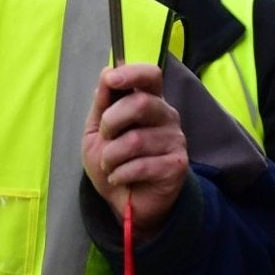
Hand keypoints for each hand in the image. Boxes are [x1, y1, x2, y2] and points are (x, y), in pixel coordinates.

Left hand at [83, 62, 189, 234]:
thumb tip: (106, 73)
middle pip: (141, 103)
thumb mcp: (97, 131)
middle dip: (111, 121)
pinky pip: (141, 165)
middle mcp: (167, 116)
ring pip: (136, 139)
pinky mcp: (176, 165)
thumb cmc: (115, 161)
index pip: (150, 76)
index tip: (111, 79)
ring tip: (110, 165)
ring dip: (111, 156)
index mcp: (149, 101)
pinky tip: (118, 177)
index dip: (132, 73)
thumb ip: (102, 104)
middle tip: (105, 137)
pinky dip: (120, 173)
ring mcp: (175, 140)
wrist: (126, 201)